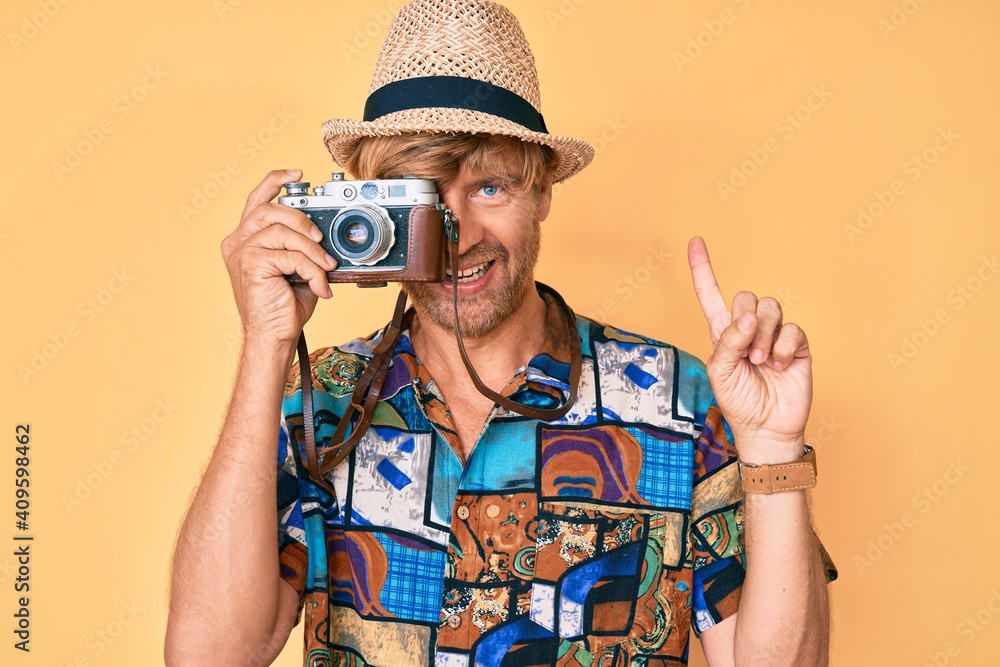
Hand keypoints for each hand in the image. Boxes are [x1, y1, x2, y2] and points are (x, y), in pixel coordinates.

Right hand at [221, 169, 337, 349]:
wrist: (274, 336)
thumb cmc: (283, 306)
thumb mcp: (296, 268)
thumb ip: (301, 245)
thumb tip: (324, 229)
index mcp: (246, 239)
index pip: (257, 200)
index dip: (275, 181)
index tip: (298, 174)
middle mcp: (238, 242)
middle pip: (271, 209)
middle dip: (302, 219)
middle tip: (320, 239)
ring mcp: (242, 252)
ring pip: (283, 232)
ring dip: (312, 250)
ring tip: (324, 268)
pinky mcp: (251, 264)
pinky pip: (290, 256)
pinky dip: (312, 270)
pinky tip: (319, 286)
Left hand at [687, 236, 811, 462]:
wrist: (767, 427)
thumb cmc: (739, 401)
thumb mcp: (721, 372)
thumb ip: (728, 341)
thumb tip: (748, 316)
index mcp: (722, 332)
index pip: (711, 294)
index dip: (703, 269)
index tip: (695, 241)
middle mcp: (748, 328)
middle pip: (746, 297)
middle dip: (746, 324)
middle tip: (748, 356)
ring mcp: (774, 335)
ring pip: (771, 307)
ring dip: (764, 336)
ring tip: (762, 362)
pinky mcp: (797, 344)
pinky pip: (792, 328)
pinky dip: (784, 347)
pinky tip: (780, 365)